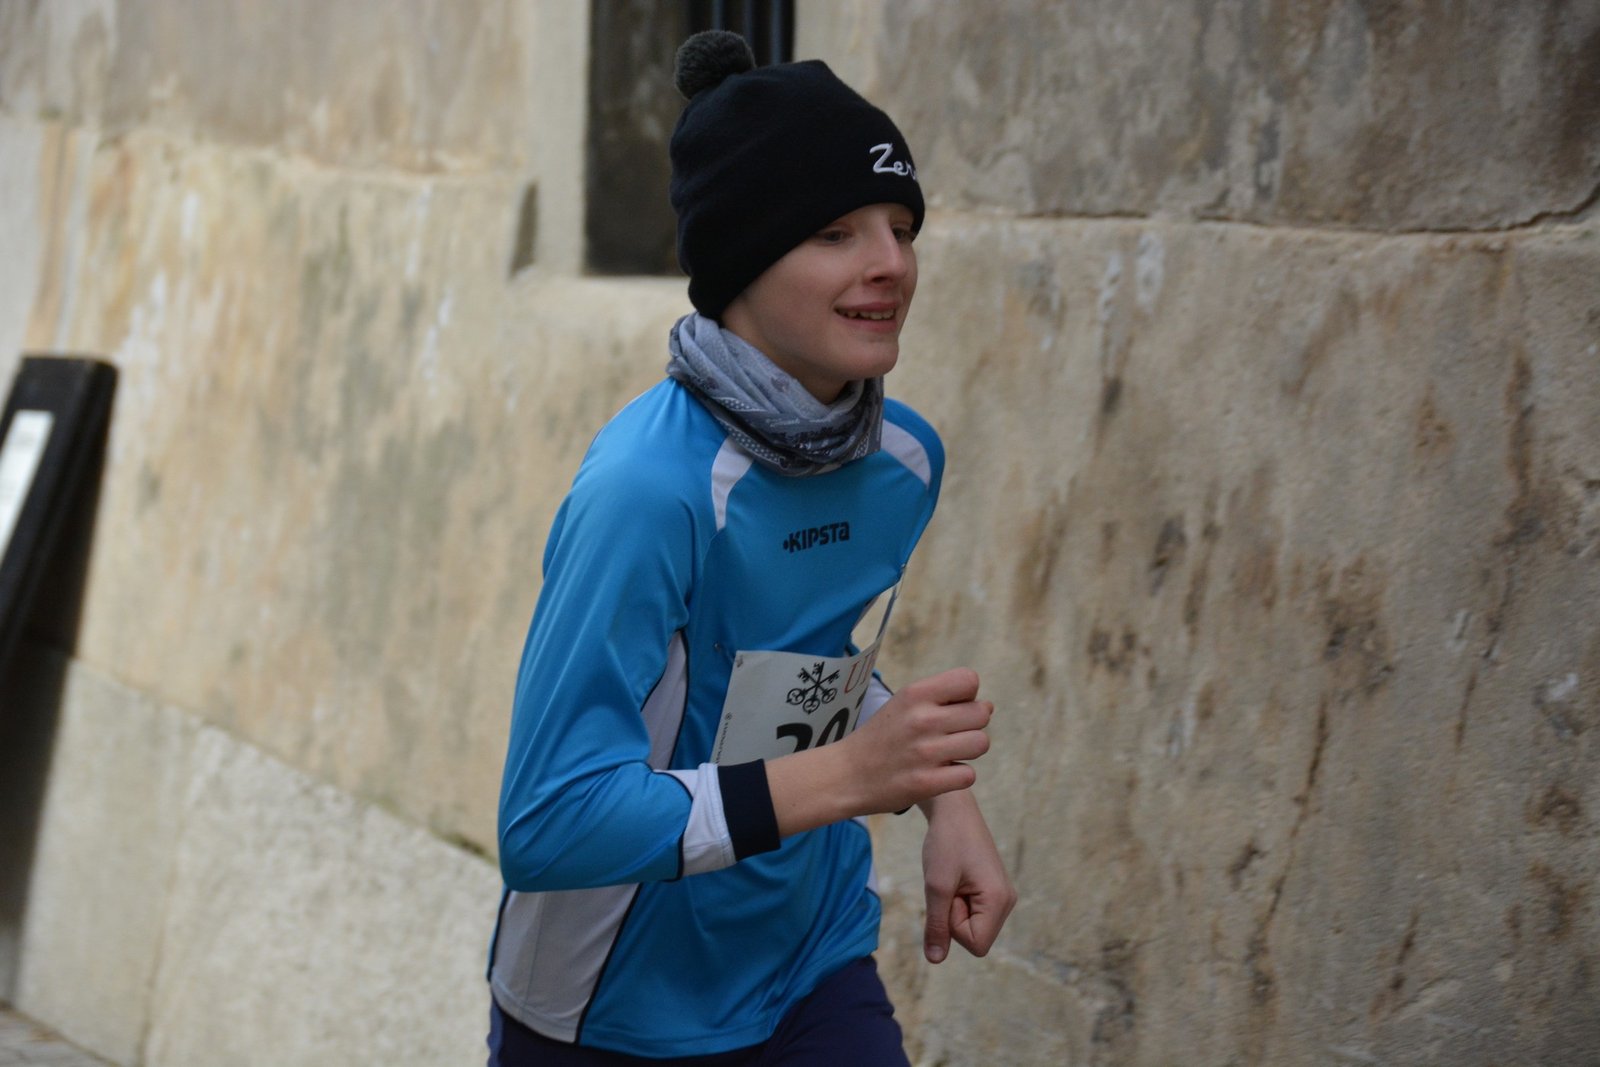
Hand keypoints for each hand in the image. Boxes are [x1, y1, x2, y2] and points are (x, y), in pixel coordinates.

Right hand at [765, 668, 992, 836]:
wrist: (845, 775)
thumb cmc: (881, 737)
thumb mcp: (904, 703)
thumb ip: (943, 699)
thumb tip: (989, 706)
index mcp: (915, 694)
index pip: (969, 680)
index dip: (967, 695)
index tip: (951, 708)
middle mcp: (921, 719)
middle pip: (981, 713)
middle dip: (972, 724)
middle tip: (951, 734)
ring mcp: (925, 752)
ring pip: (980, 743)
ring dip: (969, 751)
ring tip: (947, 754)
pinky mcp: (926, 783)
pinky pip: (969, 774)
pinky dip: (959, 776)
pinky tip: (941, 773)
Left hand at [920, 789, 1014, 962]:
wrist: (953, 810)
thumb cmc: (945, 843)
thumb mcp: (936, 886)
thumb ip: (937, 926)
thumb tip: (935, 960)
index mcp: (1000, 901)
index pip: (976, 945)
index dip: (953, 927)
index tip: (949, 895)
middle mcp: (1007, 902)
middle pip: (974, 938)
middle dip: (953, 917)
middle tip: (949, 883)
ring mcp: (1002, 897)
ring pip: (971, 926)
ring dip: (954, 908)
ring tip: (953, 878)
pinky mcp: (993, 891)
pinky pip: (971, 913)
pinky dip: (957, 900)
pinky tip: (956, 878)